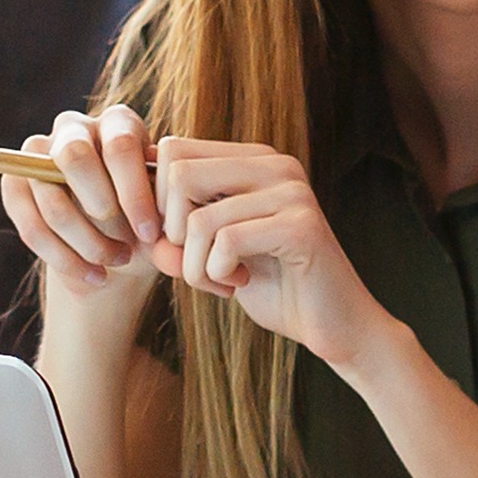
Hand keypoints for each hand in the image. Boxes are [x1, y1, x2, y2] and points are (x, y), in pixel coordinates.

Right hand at [7, 106, 172, 313]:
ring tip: (115, 263)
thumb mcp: (164, 214)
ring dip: (87, 243)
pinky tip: (94, 275)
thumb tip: (163, 212)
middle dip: (101, 209)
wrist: (121, 250)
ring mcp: (37, 155)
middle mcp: (74, 128)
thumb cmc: (148, 223)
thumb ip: (164, 206)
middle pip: (74, 156)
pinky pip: (31, 227)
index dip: (133, 193)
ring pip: (51, 201)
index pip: (119, 146)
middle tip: (124, 243)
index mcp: (118, 122)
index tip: (149, 233)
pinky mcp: (14, 185)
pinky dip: (64, 259)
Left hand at [157, 141, 396, 375]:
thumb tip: (142, 221)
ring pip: (197, 218)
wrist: (336, 328)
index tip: (175, 243)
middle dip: (170, 232)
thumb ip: (175, 234)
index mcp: (253, 159)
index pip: (173, 149)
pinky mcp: (301, 225)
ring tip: (220, 281)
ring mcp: (291, 190)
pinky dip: (216, 274)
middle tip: (196, 264)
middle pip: (177, 173)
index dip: (156, 202)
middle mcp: (274, 163)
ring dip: (194, 266)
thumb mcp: (209, 255)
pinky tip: (239, 285)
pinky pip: (225, 242)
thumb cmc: (271, 287)